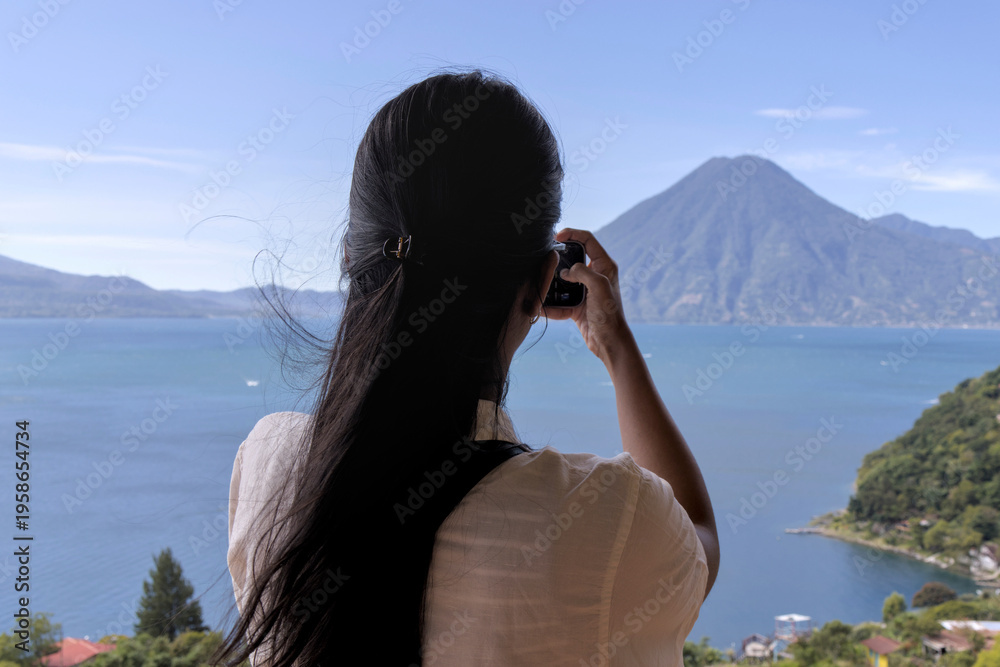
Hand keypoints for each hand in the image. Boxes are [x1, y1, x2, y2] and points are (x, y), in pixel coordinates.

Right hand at [544, 228, 633, 365]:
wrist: (609, 342)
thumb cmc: (610, 315)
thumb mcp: (599, 287)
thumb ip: (582, 272)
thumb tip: (565, 272)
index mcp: (604, 265)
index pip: (588, 239)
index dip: (572, 233)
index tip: (556, 236)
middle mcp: (594, 275)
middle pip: (572, 258)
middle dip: (558, 259)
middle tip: (543, 258)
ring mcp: (585, 290)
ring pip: (563, 280)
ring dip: (552, 283)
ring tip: (540, 283)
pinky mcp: (577, 305)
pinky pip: (560, 301)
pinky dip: (551, 305)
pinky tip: (541, 308)